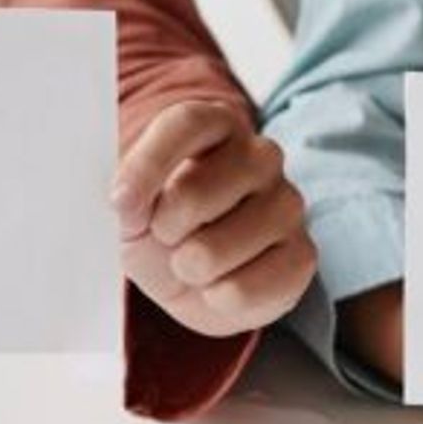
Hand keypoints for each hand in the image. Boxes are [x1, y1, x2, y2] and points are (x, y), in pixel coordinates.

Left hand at [111, 100, 317, 337]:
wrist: (203, 282)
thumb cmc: (169, 234)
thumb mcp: (132, 211)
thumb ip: (127, 200)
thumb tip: (127, 205)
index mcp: (217, 126)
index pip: (186, 125)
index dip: (148, 164)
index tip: (120, 202)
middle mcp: (261, 156)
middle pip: (195, 192)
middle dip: (164, 229)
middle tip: (166, 238)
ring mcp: (288, 204)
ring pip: (215, 250)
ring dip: (190, 269)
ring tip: (194, 265)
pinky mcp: (302, 254)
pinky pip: (243, 289)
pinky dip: (217, 298)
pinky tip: (220, 287)